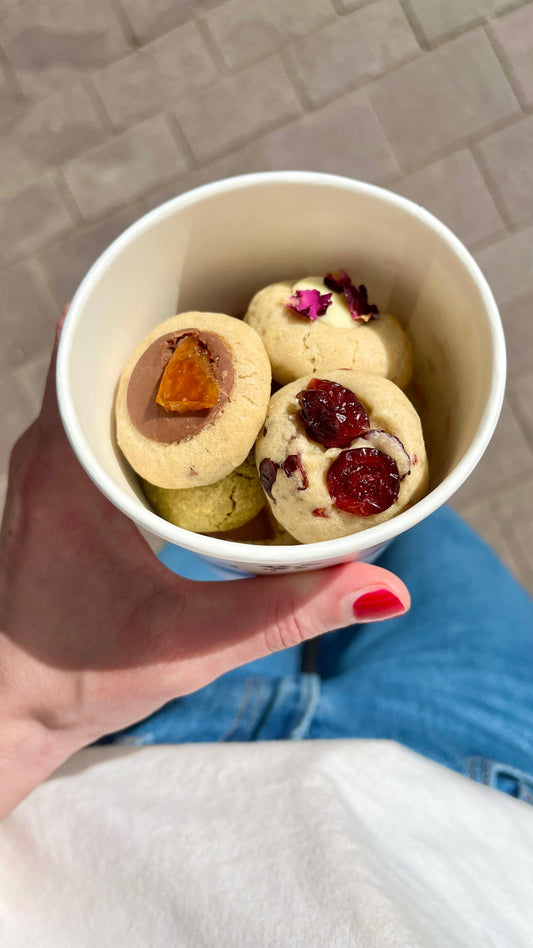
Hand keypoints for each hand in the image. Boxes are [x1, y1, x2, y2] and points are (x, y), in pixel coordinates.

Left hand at [0, 314, 408, 815]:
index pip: (101, 350)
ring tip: (245, 370)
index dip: (172, 325)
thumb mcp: (191, 645)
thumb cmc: (79, 679)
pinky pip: (103, 421)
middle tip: (264, 338)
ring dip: (169, 376)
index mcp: (68, 470)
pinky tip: (206, 431)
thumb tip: (384, 588)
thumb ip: (288, 613)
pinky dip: (153, 412)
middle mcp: (47, 452)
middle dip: (186, 342)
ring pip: (107, 387)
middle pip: (112, 357)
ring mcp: (46, 466)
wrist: (9, 710)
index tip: (240, 314)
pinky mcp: (57, 486)